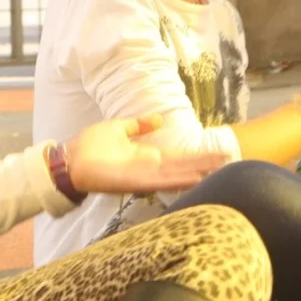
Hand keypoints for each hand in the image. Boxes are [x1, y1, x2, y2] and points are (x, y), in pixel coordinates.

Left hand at [66, 115, 227, 193]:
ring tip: (220, 170)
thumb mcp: (119, 129)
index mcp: (147, 156)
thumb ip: (139, 126)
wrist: (68, 160)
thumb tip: (160, 119)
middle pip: (184, 166)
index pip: (179, 157)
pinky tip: (195, 178)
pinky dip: (178, 180)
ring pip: (177, 175)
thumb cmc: (90, 146)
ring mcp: (143, 177)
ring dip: (198, 173)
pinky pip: (159, 182)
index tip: (219, 152)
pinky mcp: (134, 182)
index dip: (199, 155)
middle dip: (206, 164)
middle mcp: (150, 168)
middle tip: (231, 160)